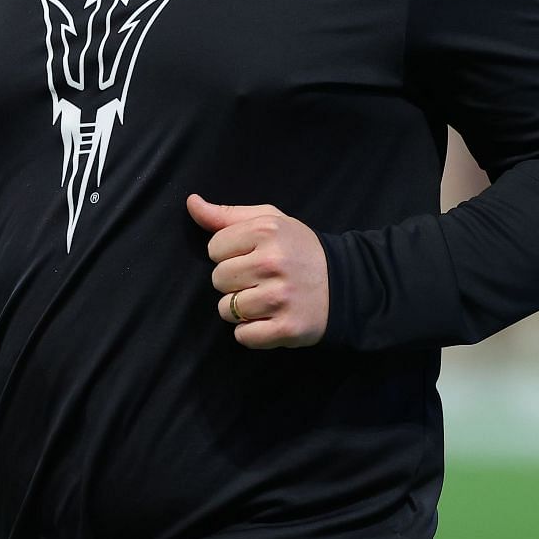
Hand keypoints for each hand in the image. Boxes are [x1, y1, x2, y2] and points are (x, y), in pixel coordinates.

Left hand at [186, 194, 328, 348]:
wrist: (347, 282)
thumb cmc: (300, 249)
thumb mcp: (269, 221)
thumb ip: (227, 215)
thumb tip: (192, 203)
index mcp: (265, 232)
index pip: (214, 248)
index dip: (229, 253)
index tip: (251, 255)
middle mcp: (271, 263)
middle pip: (217, 279)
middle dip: (234, 281)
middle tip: (260, 278)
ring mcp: (279, 298)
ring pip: (226, 309)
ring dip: (240, 308)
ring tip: (265, 298)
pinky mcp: (286, 328)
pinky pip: (243, 335)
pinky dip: (251, 332)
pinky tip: (269, 318)